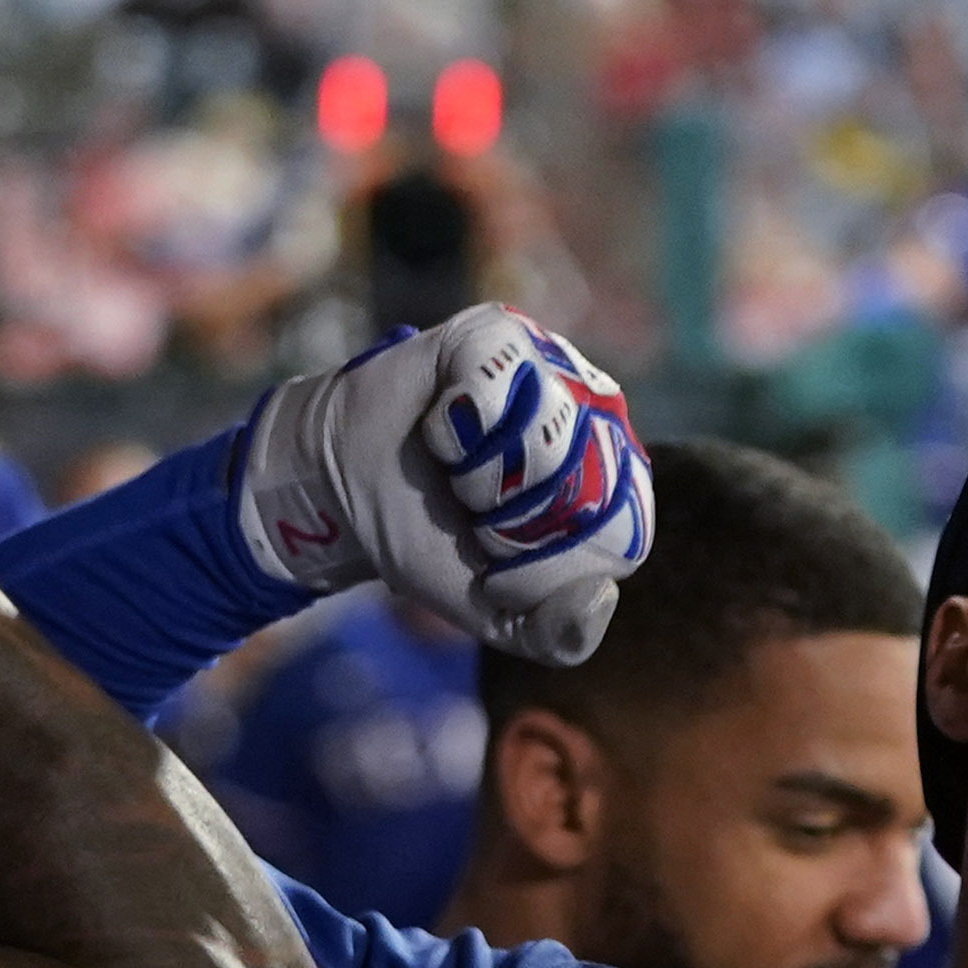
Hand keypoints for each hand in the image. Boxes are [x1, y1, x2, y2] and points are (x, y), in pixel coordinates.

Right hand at [238, 306, 654, 665]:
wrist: (347, 487)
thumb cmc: (431, 538)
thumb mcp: (496, 610)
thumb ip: (558, 636)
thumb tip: (604, 596)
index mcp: (612, 483)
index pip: (619, 531)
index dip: (550, 556)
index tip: (498, 552)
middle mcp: (595, 416)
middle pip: (585, 480)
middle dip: (512, 514)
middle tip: (471, 506)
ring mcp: (552, 366)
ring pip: (545, 429)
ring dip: (482, 470)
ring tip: (455, 466)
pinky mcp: (500, 332)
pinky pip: (496, 382)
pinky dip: (455, 423)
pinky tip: (438, 426)